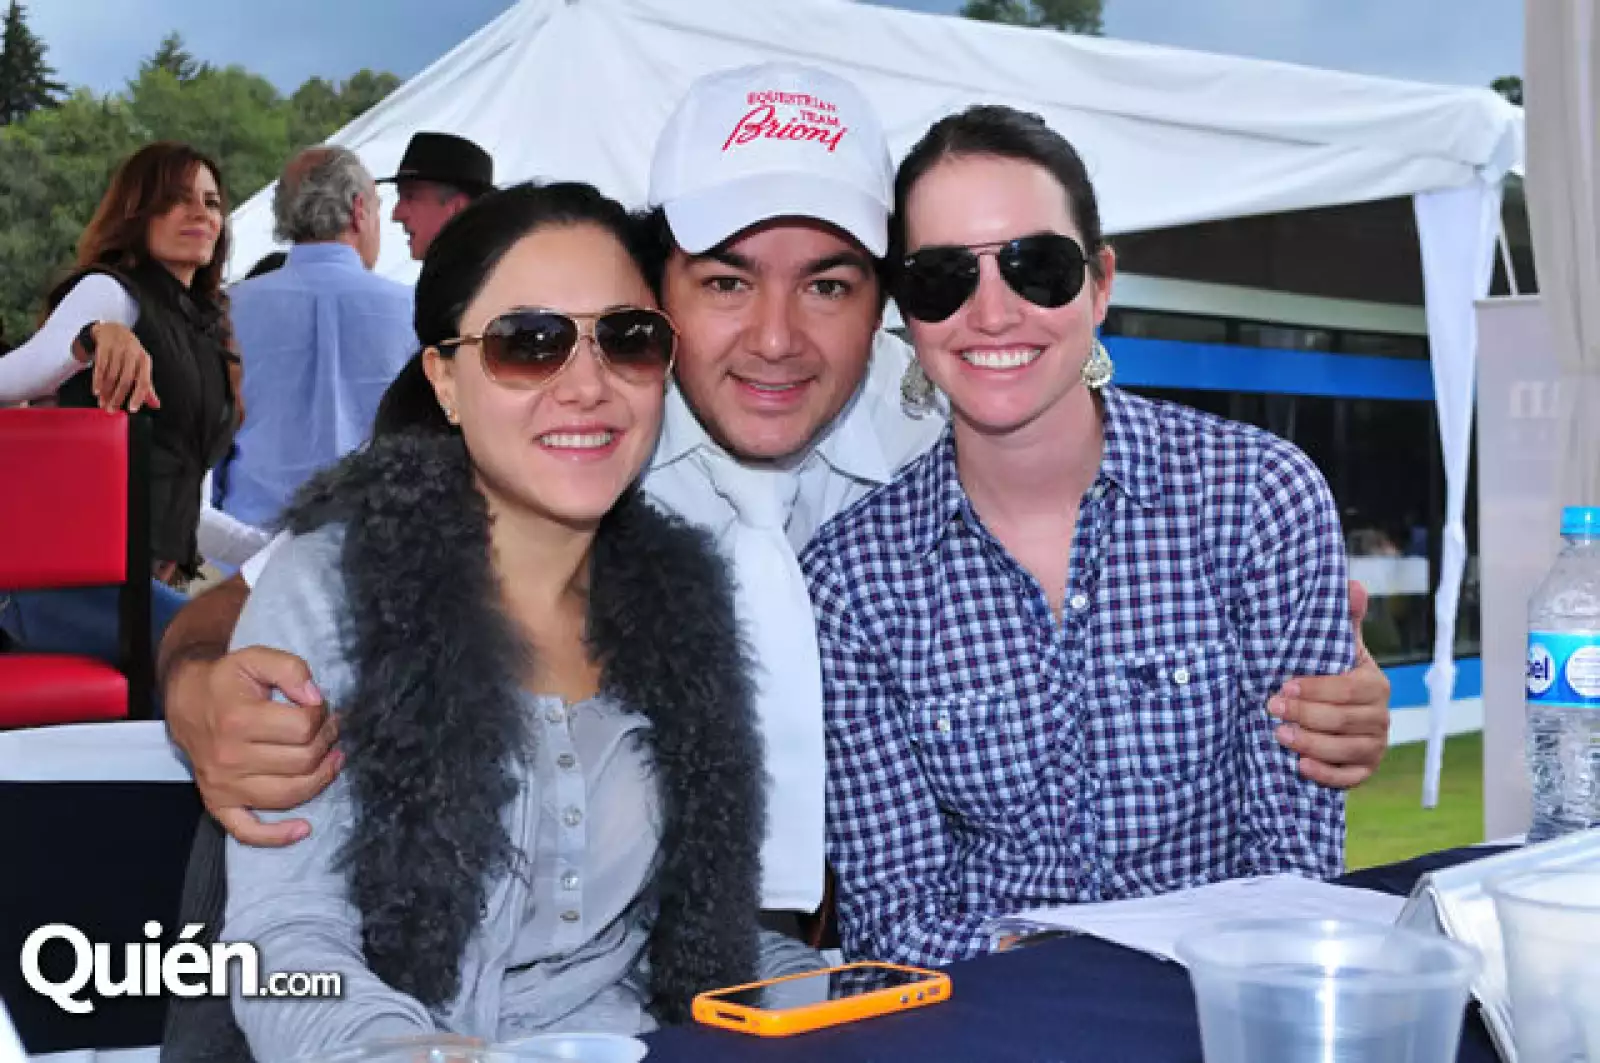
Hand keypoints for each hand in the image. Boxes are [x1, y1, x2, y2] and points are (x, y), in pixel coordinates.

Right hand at [79, 323, 159, 412]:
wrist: (114, 329)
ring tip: (102, 403)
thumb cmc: (130, 353)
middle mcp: (132, 354)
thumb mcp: (141, 366)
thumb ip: (147, 386)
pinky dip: (97, 381)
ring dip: (106, 392)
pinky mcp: (103, 347)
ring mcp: (117, 350)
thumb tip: (156, 405)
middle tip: (111, 410)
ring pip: (111, 375)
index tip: (132, 409)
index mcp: (144, 360)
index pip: (144, 381)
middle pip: (125, 380)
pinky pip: (99, 367)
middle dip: (117, 397)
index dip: (138, 396)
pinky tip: (96, 391)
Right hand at [165, 646, 341, 845]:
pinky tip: (303, 829)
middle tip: (329, 728)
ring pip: (289, 795)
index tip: (320, 707)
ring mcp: (223, 785)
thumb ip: (290, 669)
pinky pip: (247, 831)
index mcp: (238, 720)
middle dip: (326, 742)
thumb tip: (315, 697)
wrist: (186, 700)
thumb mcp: (255, 658)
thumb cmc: (226, 681)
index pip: (304, 727)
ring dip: (320, 778)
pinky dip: (277, 836)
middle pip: (303, 762)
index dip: (322, 715)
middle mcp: (228, 758)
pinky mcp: (219, 803)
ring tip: (330, 757)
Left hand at [1269, 580, 1390, 788]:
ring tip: (1279, 736)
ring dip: (1311, 743)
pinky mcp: (1365, 770)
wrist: (1338, 714)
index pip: (1348, 688)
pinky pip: (1350, 777)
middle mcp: (1380, 716)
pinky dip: (1326, 774)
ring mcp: (1375, 746)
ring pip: (1345, 749)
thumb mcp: (1339, 648)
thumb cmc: (1334, 675)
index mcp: (1374, 684)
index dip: (1316, 689)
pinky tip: (1301, 766)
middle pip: (1344, 720)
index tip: (1284, 686)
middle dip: (1305, 715)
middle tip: (1272, 708)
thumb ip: (1344, 619)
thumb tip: (1351, 583)